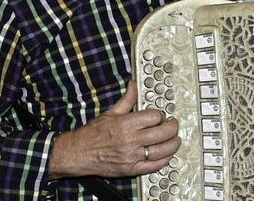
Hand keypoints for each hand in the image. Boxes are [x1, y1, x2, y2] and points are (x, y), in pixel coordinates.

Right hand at [48, 80, 180, 177]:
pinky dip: (164, 160)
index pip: (154, 117)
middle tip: (173, 124)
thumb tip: (133, 85)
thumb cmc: (93, 133)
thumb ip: (127, 99)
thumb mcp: (111, 112)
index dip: (160, 115)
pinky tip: (167, 155)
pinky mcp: (131, 169)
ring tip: (175, 139)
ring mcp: (132, 156)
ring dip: (172, 144)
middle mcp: (131, 140)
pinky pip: (154, 166)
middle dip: (172, 127)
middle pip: (162, 133)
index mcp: (126, 124)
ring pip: (161, 150)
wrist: (79, 153)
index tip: (161, 115)